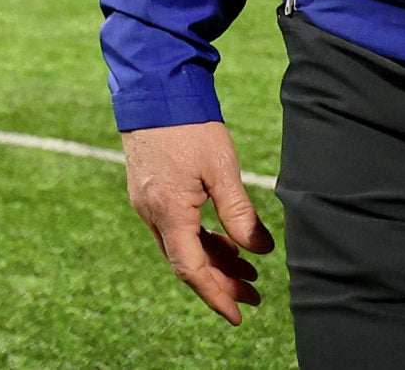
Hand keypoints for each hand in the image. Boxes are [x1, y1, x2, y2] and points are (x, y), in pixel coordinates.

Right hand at [122, 121, 272, 323]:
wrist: (153, 89)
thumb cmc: (189, 126)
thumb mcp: (222, 169)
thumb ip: (240, 214)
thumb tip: (259, 250)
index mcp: (168, 211)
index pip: (191, 269)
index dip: (216, 296)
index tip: (239, 315)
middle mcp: (150, 212)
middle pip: (184, 262)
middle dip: (219, 282)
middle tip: (255, 293)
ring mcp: (145, 201)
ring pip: (179, 246)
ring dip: (212, 261)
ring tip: (247, 268)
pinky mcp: (147, 189)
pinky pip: (172, 228)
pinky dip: (198, 240)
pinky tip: (222, 238)